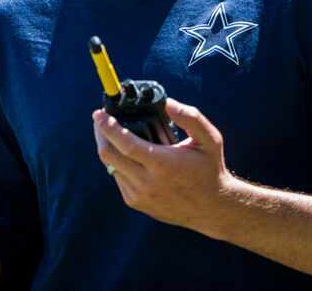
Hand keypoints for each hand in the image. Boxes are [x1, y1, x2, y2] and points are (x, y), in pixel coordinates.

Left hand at [92, 98, 237, 236]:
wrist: (212, 208)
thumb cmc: (209, 168)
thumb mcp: (209, 139)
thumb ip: (190, 117)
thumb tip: (167, 102)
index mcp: (163, 164)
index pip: (125, 143)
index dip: (107, 127)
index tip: (99, 113)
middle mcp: (147, 182)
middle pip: (108, 155)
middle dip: (100, 133)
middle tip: (101, 119)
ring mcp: (140, 195)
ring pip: (111, 166)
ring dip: (108, 148)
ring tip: (116, 133)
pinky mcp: (136, 202)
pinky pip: (118, 178)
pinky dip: (118, 163)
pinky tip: (128, 154)